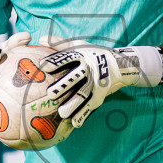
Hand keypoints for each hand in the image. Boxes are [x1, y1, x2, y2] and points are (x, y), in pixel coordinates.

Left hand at [40, 44, 162, 126]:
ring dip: (73, 104)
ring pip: (84, 94)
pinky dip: (83, 114)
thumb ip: (60, 43)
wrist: (121, 65)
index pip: (67, 57)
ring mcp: (96, 82)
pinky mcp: (101, 94)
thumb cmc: (93, 54)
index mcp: (81, 55)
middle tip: (50, 94)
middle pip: (75, 77)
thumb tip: (41, 39)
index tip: (44, 67)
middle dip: (64, 86)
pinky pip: (91, 105)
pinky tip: (75, 123)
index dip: (56, 62)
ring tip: (62, 113)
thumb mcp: (79, 45)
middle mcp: (89, 68)